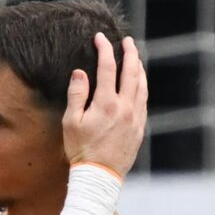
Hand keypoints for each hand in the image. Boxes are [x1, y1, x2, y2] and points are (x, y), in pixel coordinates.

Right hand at [62, 33, 148, 175]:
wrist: (99, 176)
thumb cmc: (81, 150)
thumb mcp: (70, 122)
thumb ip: (76, 94)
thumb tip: (80, 72)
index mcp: (106, 103)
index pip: (107, 67)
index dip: (104, 48)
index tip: (100, 38)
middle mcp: (125, 107)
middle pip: (131, 71)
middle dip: (129, 52)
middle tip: (126, 41)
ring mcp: (135, 117)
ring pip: (142, 85)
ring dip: (139, 68)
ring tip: (135, 58)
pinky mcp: (140, 128)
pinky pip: (144, 100)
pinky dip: (142, 86)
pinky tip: (138, 84)